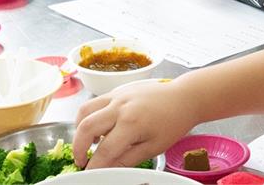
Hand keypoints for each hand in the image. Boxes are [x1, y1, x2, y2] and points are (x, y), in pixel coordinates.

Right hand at [73, 78, 196, 168]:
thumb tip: (108, 169)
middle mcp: (120, 106)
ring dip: (79, 129)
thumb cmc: (174, 121)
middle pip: (86, 128)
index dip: (94, 166)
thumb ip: (127, 160)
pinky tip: (99, 127)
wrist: (185, 96)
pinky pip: (94, 102)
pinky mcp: (118, 89)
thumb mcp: (153, 147)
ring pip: (84, 111)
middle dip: (79, 148)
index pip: (104, 151)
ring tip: (87, 143)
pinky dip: (89, 116)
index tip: (90, 175)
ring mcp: (117, 95)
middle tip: (83, 161)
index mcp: (132, 123)